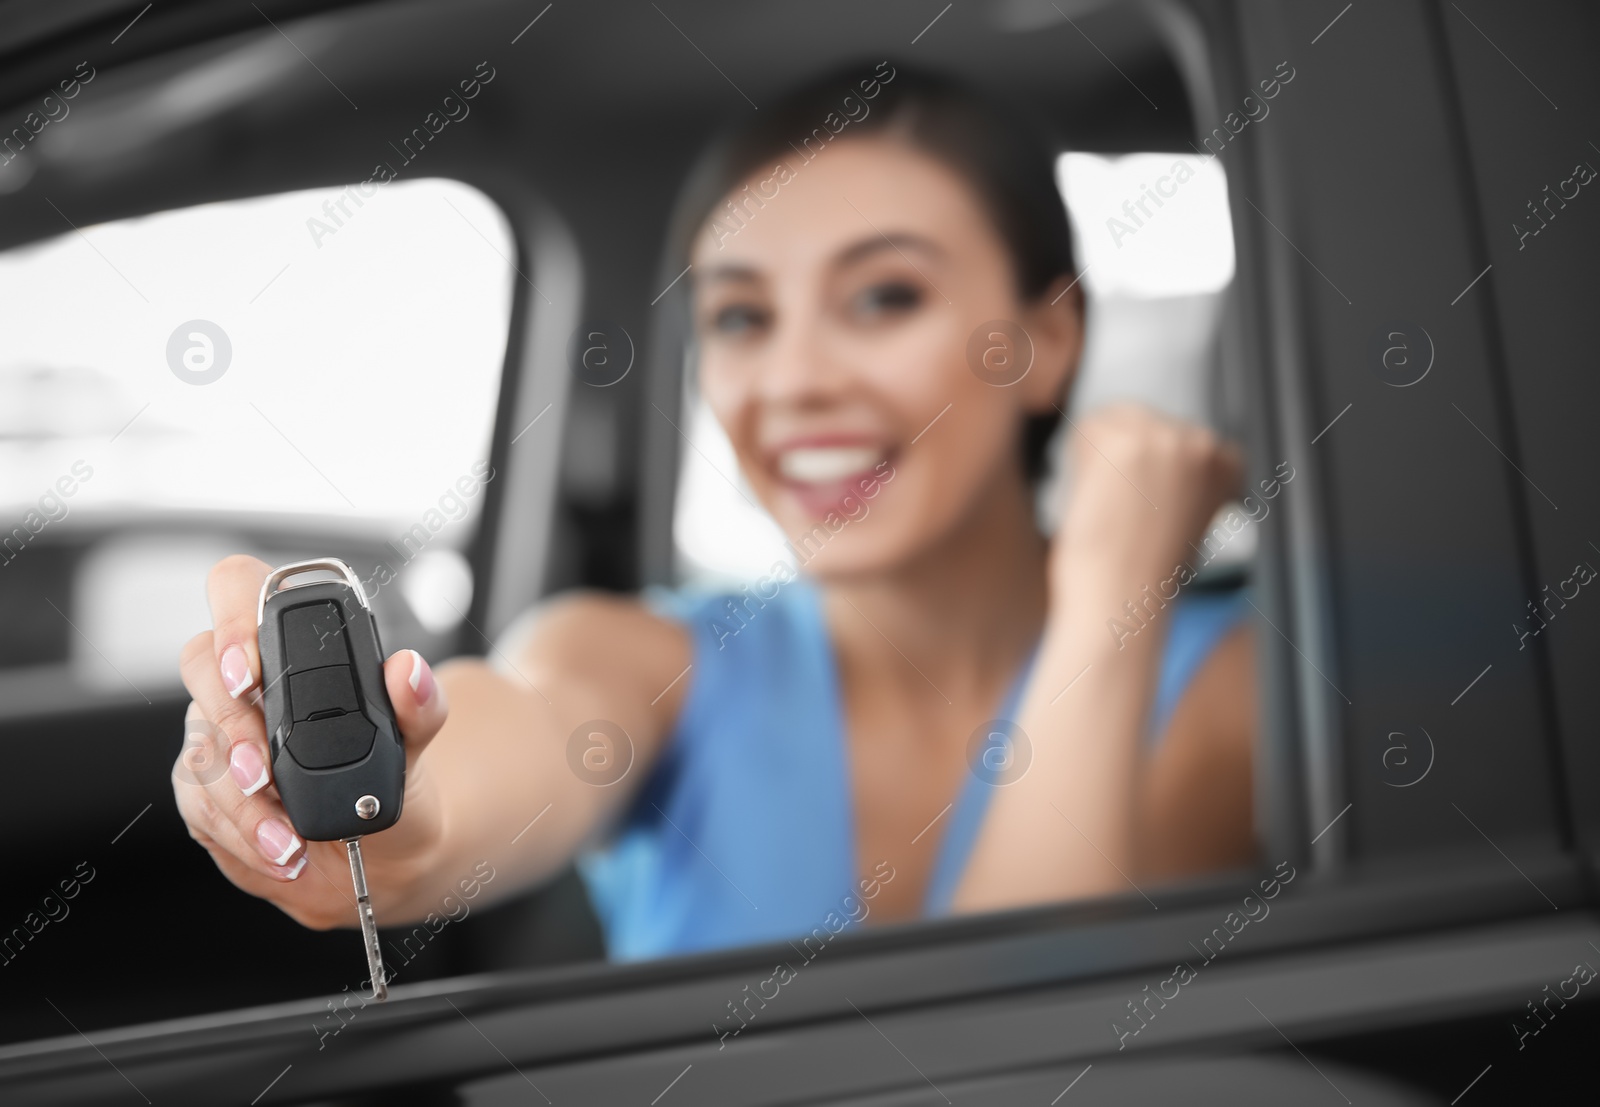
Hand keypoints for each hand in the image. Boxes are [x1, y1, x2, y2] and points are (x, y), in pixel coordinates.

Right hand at [172, 555, 448, 928]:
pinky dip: (240, 834)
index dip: (232, 620)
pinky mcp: (205, 790)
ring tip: (286, 834)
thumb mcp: (415, 739)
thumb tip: (410, 671)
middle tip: (264, 772)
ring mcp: (218, 735)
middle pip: (200, 668)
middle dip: (231, 725)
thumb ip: (418, 704)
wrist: (384, 846)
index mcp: (291, 647)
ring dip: (239, 800)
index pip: (238, 590)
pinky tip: (278, 849)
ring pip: (198, 749)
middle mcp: (243, 683)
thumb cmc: (390, 775)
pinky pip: (199, 805)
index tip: (249, 671)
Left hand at [1050, 404, 1241, 609]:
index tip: (1142, 494)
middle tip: (1117, 504)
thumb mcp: (1187, 515)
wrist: (1122, 599)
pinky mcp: (1123, 442)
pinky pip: (1083, 430)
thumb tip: (1149, 452)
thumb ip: (1181, 477)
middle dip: (1120, 453)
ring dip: (1097, 455)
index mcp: (1225, 462)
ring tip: (1105, 502)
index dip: (1146, 461)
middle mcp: (1201, 444)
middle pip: (1140, 417)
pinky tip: (1090, 496)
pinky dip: (1076, 460)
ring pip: (1111, 419)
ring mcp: (1163, 438)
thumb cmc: (1146, 572)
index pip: (1175, 432)